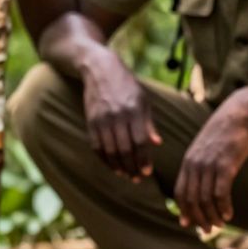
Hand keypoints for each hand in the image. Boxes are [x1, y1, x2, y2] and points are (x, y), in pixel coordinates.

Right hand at [80, 47, 161, 180]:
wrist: (100, 70)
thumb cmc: (127, 86)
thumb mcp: (143, 100)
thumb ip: (149, 124)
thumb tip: (157, 144)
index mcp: (134, 110)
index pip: (139, 141)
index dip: (143, 159)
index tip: (147, 171)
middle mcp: (117, 115)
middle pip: (124, 149)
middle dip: (131, 167)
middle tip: (137, 178)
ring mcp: (102, 119)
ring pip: (110, 150)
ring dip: (118, 166)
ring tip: (126, 175)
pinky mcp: (90, 121)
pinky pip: (96, 146)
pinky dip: (104, 159)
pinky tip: (112, 166)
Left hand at [174, 97, 247, 232]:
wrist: (239, 113)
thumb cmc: (224, 133)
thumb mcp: (205, 148)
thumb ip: (199, 166)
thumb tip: (197, 186)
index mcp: (187, 161)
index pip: (180, 193)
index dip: (184, 211)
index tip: (190, 224)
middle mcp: (195, 164)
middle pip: (191, 199)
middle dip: (198, 218)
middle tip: (207, 230)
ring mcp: (209, 164)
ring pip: (205, 199)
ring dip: (212, 215)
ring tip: (219, 224)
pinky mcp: (225, 164)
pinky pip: (220, 192)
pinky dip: (223, 207)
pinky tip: (229, 214)